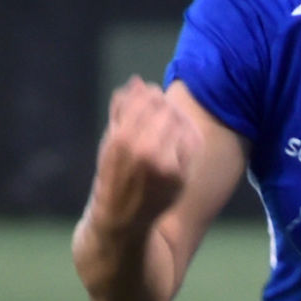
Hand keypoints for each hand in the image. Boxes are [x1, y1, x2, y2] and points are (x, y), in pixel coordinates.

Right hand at [90, 77, 203, 234]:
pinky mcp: (180, 177)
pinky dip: (189, 133)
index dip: (149, 93)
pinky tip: (182, 136)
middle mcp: (144, 150)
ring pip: (180, 122)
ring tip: (172, 122)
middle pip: (164, 108)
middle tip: (164, 108)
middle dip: (164, 105)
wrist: (121, 219)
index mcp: (122, 139)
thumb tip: (136, 81)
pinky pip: (192, 141)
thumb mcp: (109, 141)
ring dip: (178, 117)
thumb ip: (121, 110)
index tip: (150, 97)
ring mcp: (165, 165)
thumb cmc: (113, 175)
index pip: (145, 98)